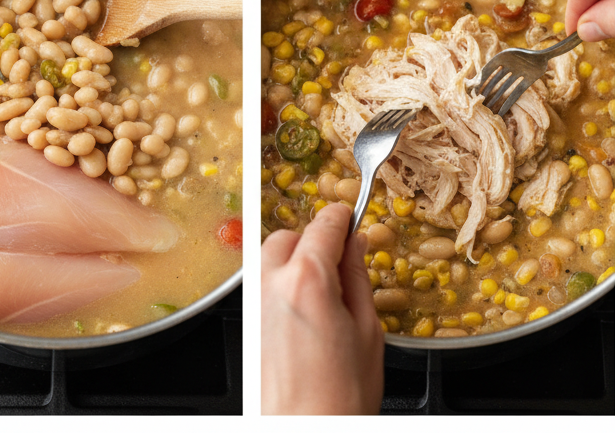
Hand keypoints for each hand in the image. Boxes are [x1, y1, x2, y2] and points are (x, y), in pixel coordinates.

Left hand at [261, 202, 384, 414]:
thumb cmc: (339, 398)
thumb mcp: (367, 331)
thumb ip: (358, 277)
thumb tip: (356, 243)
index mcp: (307, 279)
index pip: (325, 224)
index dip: (343, 216)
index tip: (352, 217)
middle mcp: (271, 283)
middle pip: (289, 236)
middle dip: (314, 242)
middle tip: (341, 267)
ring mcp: (254, 303)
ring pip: (270, 258)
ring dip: (294, 261)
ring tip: (323, 295)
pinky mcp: (247, 323)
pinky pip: (262, 285)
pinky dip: (280, 285)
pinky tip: (304, 314)